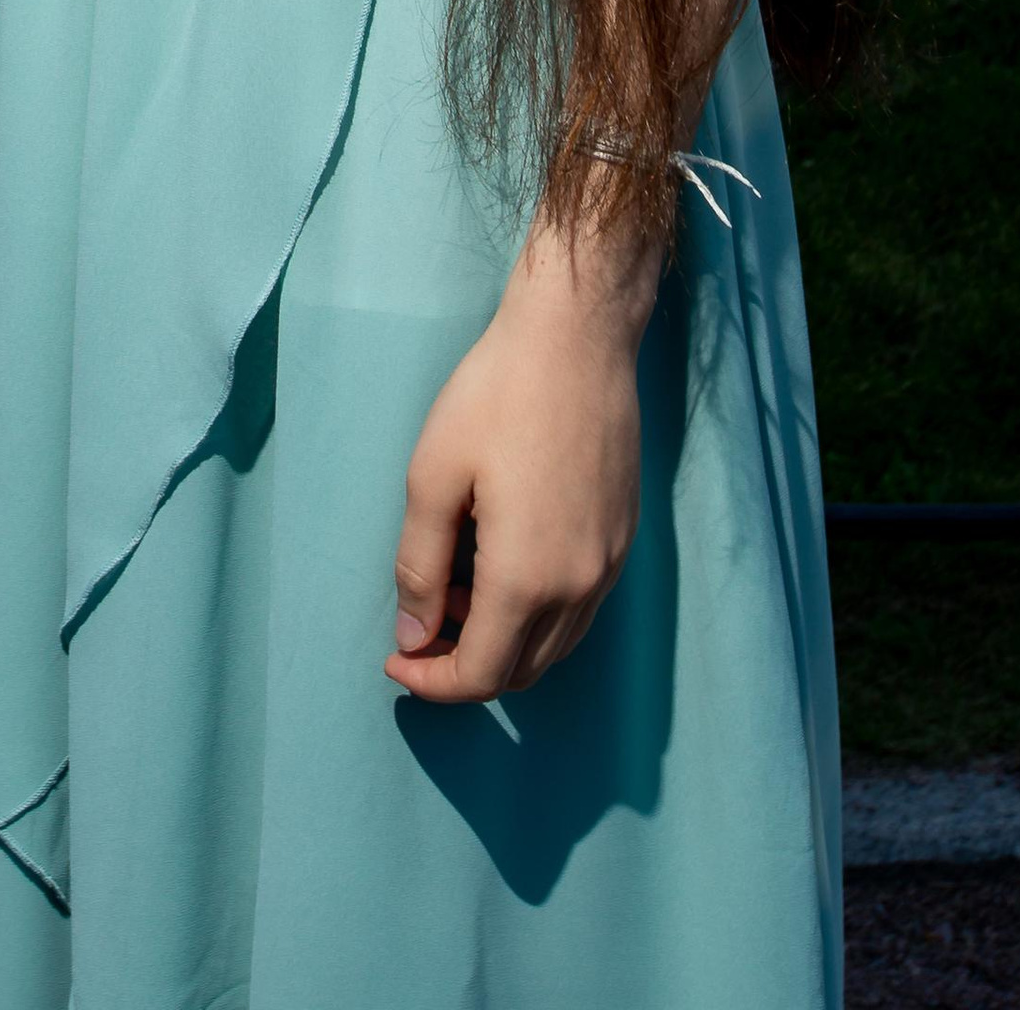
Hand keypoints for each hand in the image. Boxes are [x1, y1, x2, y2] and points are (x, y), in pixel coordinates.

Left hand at [385, 215, 663, 704]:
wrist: (577, 337)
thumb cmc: (497, 396)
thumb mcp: (433, 477)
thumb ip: (419, 568)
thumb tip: (413, 636)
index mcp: (526, 579)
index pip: (479, 675)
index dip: (432, 682)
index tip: (396, 658)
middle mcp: (578, 587)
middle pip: (520, 672)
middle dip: (464, 665)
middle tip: (421, 621)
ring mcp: (609, 564)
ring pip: (554, 646)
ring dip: (503, 640)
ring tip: (457, 587)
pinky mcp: (623, 538)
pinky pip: (579, 610)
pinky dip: (538, 614)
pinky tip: (503, 562)